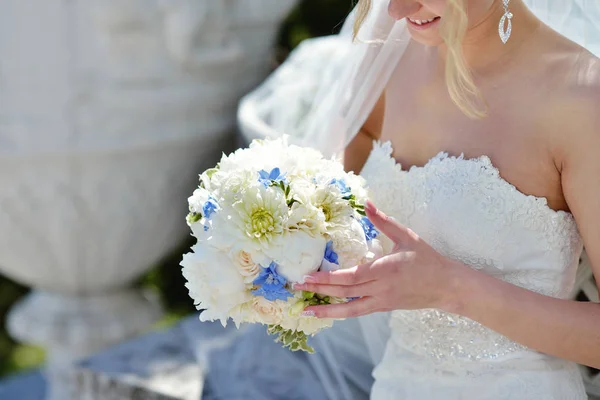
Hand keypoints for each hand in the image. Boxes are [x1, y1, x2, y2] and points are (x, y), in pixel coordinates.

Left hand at [294, 200, 465, 318]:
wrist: (447, 286)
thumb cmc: (426, 259)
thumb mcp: (406, 236)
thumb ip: (384, 221)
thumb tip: (367, 203)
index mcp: (386, 269)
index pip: (351, 277)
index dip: (328, 279)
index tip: (308, 276)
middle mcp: (381, 288)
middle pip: (345, 293)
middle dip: (319, 291)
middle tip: (296, 288)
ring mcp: (382, 301)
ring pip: (350, 309)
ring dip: (326, 310)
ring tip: (306, 310)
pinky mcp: (383, 307)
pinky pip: (359, 311)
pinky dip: (341, 312)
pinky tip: (327, 311)